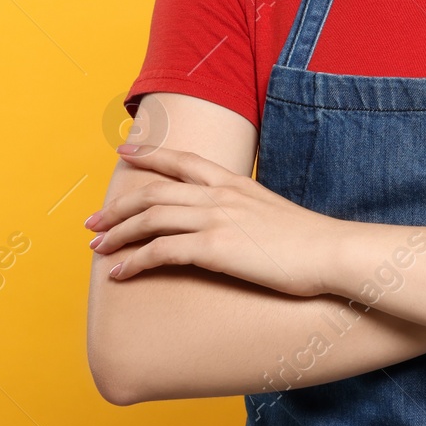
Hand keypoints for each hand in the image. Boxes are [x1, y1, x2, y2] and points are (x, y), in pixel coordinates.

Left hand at [86, 144, 345, 296]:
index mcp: (235, 183)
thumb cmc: (310, 240)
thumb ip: (246, 210)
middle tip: (93, 222)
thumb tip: (232, 221)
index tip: (125, 151)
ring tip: (98, 247)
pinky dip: (134, 261)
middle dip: (118, 206)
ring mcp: (217, 219)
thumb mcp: (273, 212)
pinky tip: (120, 273)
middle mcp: (220, 195)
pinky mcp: (215, 248)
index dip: (150, 154)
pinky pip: (161, 251)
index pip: (182, 160)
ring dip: (118, 233)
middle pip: (154, 191)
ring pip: (150, 218)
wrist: (332, 252)